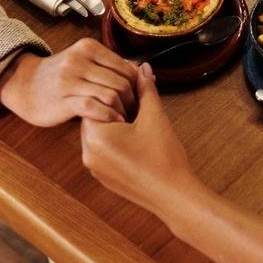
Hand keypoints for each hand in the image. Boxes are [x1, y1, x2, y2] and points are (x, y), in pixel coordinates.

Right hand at [0, 39, 136, 126]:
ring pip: (111, 94)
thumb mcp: (84, 62)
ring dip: (123, 110)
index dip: (138, 85)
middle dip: (133, 100)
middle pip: (121, 81)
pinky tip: (114, 122)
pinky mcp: (63, 99)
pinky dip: (109, 116)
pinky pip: (94, 107)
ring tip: (126, 118)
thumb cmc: (60, 76)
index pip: (127, 66)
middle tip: (136, 112)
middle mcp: (80, 60)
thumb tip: (145, 72)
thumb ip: (111, 66)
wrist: (23, 85)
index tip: (141, 98)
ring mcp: (70, 79)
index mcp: (89, 47)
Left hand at [81, 63, 199, 210]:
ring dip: (117, 123)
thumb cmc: (164, 158)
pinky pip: (103, 150)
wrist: (173, 195)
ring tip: (140, 122)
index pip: (95, 100)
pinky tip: (138, 140)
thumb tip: (142, 68)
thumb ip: (145, 89)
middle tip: (139, 104)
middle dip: (117, 107)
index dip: (116, 92)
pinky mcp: (104, 176)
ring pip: (100, 133)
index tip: (134, 91)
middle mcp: (88, 153)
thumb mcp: (155, 116)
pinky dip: (117, 140)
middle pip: (95, 116)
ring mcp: (95, 167)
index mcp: (96, 137)